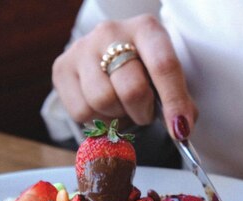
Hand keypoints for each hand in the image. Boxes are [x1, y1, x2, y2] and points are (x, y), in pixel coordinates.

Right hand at [51, 14, 197, 137]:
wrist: (107, 55)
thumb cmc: (142, 68)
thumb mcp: (164, 75)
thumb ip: (178, 100)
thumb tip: (181, 129)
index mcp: (145, 28)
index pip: (163, 66)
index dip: (174, 101)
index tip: (180, 128)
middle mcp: (110, 32)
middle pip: (131, 89)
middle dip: (143, 112)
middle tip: (145, 112)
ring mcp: (82, 49)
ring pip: (103, 101)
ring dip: (117, 115)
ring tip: (122, 106)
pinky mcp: (61, 68)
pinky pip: (81, 111)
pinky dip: (96, 118)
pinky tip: (103, 106)